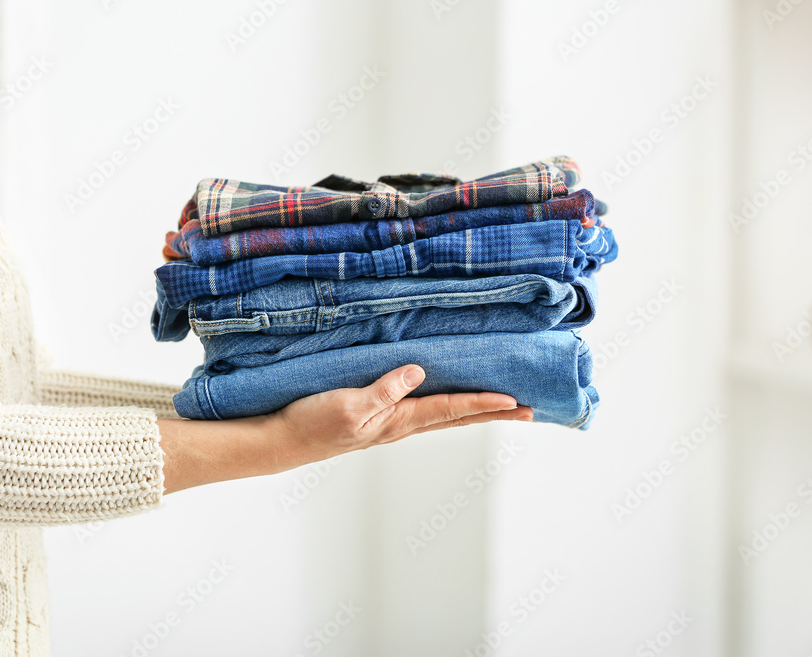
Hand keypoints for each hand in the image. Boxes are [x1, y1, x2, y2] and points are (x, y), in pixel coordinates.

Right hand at [158, 365, 532, 493]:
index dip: (482, 403)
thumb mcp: (347, 405)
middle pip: (457, 417)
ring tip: (502, 406)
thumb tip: (418, 371)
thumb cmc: (310, 423)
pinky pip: (423, 410)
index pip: (450, 409)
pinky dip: (448, 405)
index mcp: (397, 421)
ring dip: (475, 410)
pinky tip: (449, 400)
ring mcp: (390, 422)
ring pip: (444, 414)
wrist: (281, 441)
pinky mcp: (377, 417)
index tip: (514, 400)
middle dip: (494, 412)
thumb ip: (383, 390)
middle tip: (529, 410)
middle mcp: (400, 424)